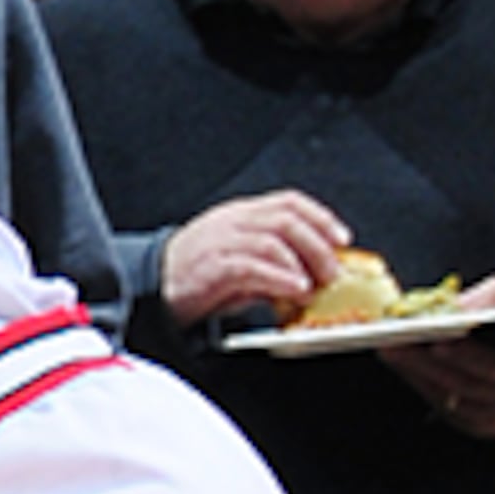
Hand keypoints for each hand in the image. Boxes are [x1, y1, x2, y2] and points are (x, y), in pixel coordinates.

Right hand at [160, 191, 350, 326]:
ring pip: (272, 241)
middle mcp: (231, 222)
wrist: (152, 287)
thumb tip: (314, 275)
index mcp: (240, 215)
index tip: (342, 239)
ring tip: (313, 287)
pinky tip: (294, 290)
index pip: (288, 202)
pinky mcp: (210, 267)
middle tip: (332, 273)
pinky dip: (279, 278)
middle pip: (286, 220)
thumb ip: (275, 262)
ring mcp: (219, 242)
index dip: (320, 218)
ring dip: (302, 265)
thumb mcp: (242, 261)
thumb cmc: (198, 274)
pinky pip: (251, 267)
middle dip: (317, 246)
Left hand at [378, 285, 494, 440]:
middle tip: (396, 343)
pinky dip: (418, 382)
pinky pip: (444, 406)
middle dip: (430, 363)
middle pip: (470, 384)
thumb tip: (458, 308)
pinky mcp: (476, 422)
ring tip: (388, 347)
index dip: (471, 356)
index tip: (439, 343)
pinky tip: (398, 361)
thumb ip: (489, 297)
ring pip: (452, 396)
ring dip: (417, 371)